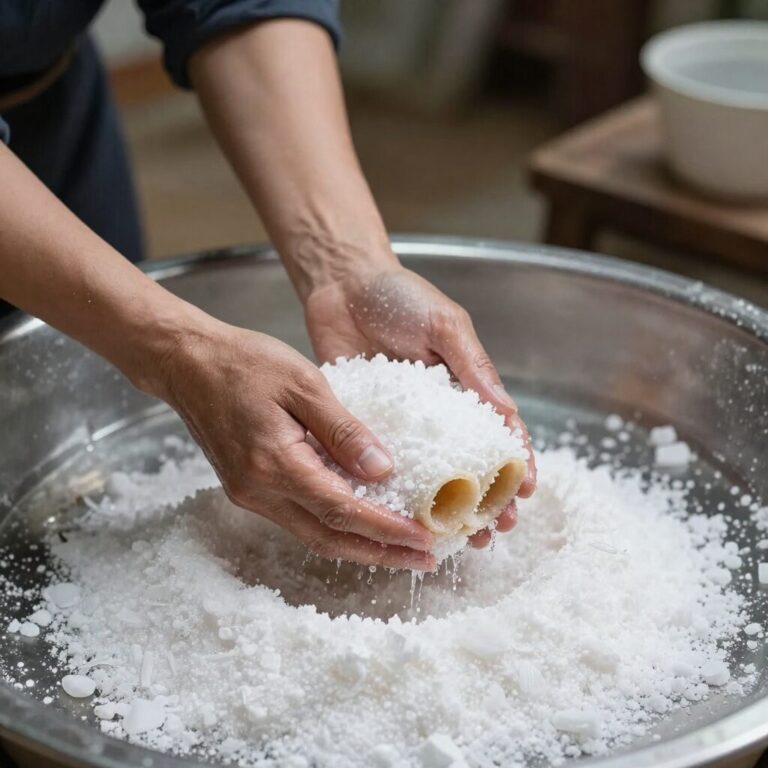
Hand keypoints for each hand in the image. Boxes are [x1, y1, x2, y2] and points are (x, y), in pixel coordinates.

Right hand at [151, 316, 434, 569]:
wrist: (188, 363)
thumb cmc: (244, 363)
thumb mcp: (304, 384)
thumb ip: (344, 430)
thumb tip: (382, 469)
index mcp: (275, 464)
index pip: (342, 510)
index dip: (386, 529)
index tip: (423, 539)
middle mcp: (259, 491)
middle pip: (329, 538)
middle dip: (380, 554)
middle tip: (424, 559)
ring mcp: (250, 494)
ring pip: (313, 534)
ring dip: (359, 545)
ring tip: (400, 548)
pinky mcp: (248, 488)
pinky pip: (298, 518)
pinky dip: (334, 526)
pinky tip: (359, 521)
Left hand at [305, 264, 536, 547]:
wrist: (342, 284)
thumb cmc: (399, 297)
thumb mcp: (444, 325)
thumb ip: (472, 365)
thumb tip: (506, 411)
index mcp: (465, 387)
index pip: (499, 432)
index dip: (516, 463)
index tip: (524, 493)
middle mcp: (437, 412)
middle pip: (468, 465)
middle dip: (485, 500)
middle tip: (492, 531)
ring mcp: (401, 423)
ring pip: (426, 475)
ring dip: (442, 507)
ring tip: (453, 537)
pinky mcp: (365, 424)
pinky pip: (379, 461)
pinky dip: (390, 490)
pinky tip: (395, 516)